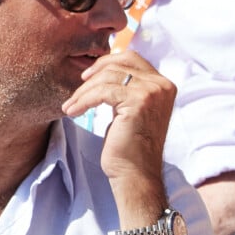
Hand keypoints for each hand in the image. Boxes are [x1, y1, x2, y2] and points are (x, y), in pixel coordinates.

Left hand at [62, 51, 175, 188]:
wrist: (136, 175)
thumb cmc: (129, 147)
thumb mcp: (131, 109)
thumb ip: (126, 88)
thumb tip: (105, 70)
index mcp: (164, 85)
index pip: (132, 58)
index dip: (108, 62)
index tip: (88, 76)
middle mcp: (162, 86)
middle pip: (120, 63)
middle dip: (94, 73)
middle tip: (78, 87)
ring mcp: (152, 92)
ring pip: (108, 77)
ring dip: (84, 91)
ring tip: (71, 106)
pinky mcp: (138, 102)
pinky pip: (102, 92)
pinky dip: (83, 100)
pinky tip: (73, 112)